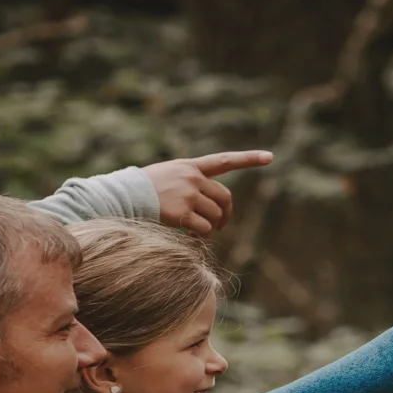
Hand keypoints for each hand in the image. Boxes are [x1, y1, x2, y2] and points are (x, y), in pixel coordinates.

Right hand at [142, 151, 274, 235]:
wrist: (121, 196)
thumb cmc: (143, 190)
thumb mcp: (168, 176)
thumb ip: (191, 184)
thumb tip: (212, 211)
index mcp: (190, 166)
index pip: (224, 161)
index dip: (249, 159)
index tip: (270, 157)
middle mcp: (192, 178)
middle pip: (224, 198)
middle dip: (226, 214)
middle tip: (221, 225)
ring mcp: (188, 194)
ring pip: (215, 216)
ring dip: (211, 227)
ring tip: (197, 229)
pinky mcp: (182, 213)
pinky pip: (203, 229)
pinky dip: (200, 236)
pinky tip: (188, 234)